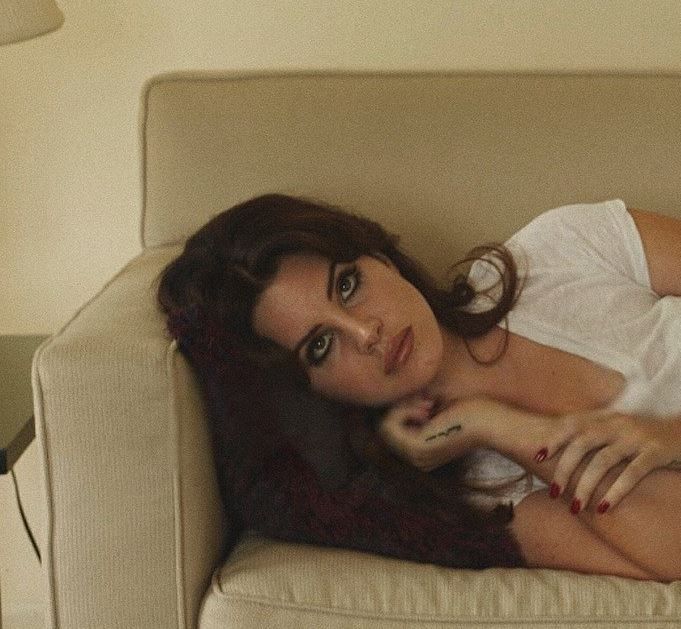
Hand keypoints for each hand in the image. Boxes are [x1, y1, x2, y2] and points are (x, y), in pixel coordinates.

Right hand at [377, 396, 489, 471]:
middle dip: (399, 407)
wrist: (490, 423)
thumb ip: (413, 408)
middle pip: (383, 428)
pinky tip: (426, 409)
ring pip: (384, 426)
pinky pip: (389, 426)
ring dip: (402, 408)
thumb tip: (388, 394)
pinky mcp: (415, 449)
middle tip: (426, 402)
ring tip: (427, 404)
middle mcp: (414, 459)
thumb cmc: (469, 412)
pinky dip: (403, 410)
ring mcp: (413, 457)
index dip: (400, 410)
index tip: (426, 403)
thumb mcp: (435, 409)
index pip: (388, 429)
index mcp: (419, 451)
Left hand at [538, 411, 680, 512]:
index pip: (572, 424)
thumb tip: (560, 453)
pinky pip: (632, 473)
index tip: (537, 457)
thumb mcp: (617, 429)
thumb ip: (593, 435)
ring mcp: (637, 437)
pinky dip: (615, 491)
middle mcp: (618, 423)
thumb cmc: (644, 436)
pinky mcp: (656, 452)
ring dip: (585, 485)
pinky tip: (604, 508)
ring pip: (603, 461)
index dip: (554, 439)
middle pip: (582, 443)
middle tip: (555, 493)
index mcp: (605, 417)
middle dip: (565, 469)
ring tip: (575, 506)